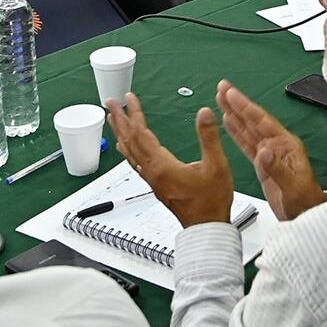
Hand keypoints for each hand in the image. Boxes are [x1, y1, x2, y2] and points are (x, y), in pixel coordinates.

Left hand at [106, 93, 234, 228]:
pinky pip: (135, 163)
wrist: (207, 228)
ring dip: (120, 133)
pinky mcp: (156, 185)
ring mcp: (153, 180)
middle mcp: (153, 173)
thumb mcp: (216, 166)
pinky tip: (125, 147)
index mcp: (163, 166)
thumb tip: (204, 113)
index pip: (142, 134)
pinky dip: (127, 150)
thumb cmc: (211, 201)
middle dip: (120, 120)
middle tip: (111, 103)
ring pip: (130, 152)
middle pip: (130, 141)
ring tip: (113, 120)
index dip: (134, 114)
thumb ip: (209, 137)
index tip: (129, 98)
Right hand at [215, 81, 323, 220]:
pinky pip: (246, 144)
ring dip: (234, 114)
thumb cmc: (306, 202)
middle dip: (237, 103)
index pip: (262, 121)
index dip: (245, 107)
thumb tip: (264, 151)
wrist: (307, 216)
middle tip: (222, 88)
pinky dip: (236, 132)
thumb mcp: (293, 187)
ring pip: (248, 129)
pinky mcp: (263, 164)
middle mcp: (277, 145)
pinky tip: (228, 123)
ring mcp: (270, 154)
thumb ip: (277, 168)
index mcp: (286, 145)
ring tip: (221, 100)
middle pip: (253, 120)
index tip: (231, 94)